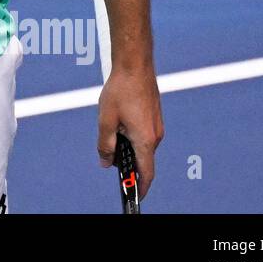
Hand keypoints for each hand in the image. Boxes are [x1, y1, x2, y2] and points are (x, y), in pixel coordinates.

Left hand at [97, 65, 163, 198]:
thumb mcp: (105, 120)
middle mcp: (155, 136)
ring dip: (128, 148)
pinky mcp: (155, 118)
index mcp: (145, 140)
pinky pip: (144, 135)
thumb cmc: (120, 90)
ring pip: (142, 146)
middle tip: (110, 161)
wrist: (135, 65)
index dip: (140, 187)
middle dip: (128, 164)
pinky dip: (132, 137)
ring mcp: (157, 126)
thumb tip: (106, 163)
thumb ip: (105, 145)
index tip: (134, 196)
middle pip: (143, 160)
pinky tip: (119, 123)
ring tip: (111, 132)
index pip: (146, 173)